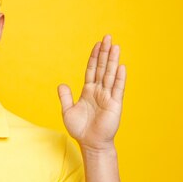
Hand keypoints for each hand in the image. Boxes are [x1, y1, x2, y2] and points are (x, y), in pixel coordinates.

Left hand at [57, 35, 125, 150]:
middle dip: (104, 53)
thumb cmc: (80, 129)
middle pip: (102, 68)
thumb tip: (61, 84)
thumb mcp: (68, 111)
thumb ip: (65, 97)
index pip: (92, 70)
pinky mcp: (115, 104)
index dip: (94, 57)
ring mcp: (108, 96)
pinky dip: (119, 78)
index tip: (97, 44)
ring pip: (110, 74)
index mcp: (89, 91)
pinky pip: (117, 89)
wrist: (91, 144)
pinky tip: (121, 67)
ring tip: (115, 46)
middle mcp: (99, 91)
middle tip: (107, 37)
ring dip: (112, 60)